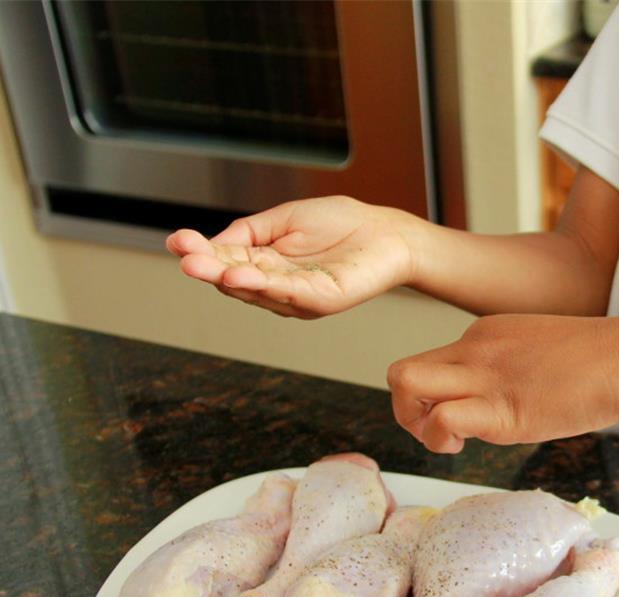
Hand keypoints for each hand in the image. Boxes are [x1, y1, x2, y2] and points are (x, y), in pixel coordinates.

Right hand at [166, 196, 419, 317]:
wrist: (387, 234)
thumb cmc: (342, 225)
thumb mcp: (285, 218)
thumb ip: (250, 231)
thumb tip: (212, 241)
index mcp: (265, 261)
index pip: (225, 258)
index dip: (200, 251)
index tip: (176, 240)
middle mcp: (276, 284)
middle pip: (233, 277)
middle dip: (207, 267)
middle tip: (184, 257)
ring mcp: (297, 296)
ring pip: (255, 289)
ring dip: (227, 277)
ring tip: (202, 266)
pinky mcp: (320, 300)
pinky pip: (287, 293)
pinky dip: (263, 285)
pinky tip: (241, 274)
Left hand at [387, 314, 618, 452]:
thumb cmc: (601, 362)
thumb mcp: (541, 352)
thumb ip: (513, 369)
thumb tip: (510, 399)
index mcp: (484, 334)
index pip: (431, 363)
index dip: (434, 398)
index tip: (462, 416)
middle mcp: (473, 348)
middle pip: (401, 372)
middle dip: (405, 410)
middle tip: (436, 432)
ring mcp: (484, 376)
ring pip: (404, 386)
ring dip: (413, 424)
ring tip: (451, 442)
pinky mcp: (501, 409)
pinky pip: (441, 420)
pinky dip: (441, 439)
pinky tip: (467, 446)